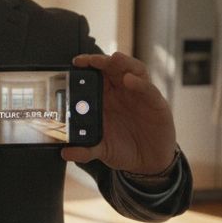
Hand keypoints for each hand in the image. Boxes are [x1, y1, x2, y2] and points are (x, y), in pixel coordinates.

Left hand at [61, 52, 177, 174]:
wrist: (148, 163)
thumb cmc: (124, 149)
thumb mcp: (102, 150)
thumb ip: (85, 150)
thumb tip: (65, 153)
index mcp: (106, 98)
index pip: (96, 75)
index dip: (87, 66)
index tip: (75, 63)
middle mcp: (122, 91)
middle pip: (113, 68)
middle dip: (102, 60)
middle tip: (90, 60)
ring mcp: (139, 94)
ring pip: (133, 70)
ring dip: (124, 62)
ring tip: (114, 58)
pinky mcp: (156, 103)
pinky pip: (148, 88)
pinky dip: (139, 83)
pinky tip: (130, 80)